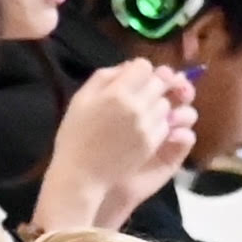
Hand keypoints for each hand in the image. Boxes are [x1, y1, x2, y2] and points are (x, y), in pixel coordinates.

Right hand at [41, 58, 199, 230]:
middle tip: (139, 95)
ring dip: (157, 104)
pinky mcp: (154, 142)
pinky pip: (166, 123)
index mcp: (115, 93)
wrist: (81, 174)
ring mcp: (147, 125)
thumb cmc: (75, 135)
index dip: (139, 70)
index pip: (144, 66)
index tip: (131, 79)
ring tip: (139, 113)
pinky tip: (141, 129)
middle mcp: (136, 106)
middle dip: (151, 85)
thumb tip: (127, 66)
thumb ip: (104, 77)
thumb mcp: (80, 99)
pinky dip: (158, 122)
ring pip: (166, 103)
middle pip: (160, 82)